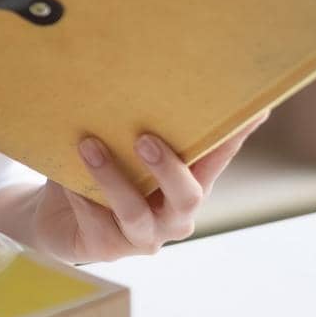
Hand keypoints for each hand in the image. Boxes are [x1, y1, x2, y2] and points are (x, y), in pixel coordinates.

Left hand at [27, 111, 267, 262]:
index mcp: (187, 184)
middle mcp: (173, 215)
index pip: (217, 157)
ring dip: (113, 178)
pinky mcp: (107, 248)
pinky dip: (80, 193)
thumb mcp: (120, 144)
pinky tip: (66, 178)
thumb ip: (138, 123)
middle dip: (168, 168)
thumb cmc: (99, 171)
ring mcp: (142, 236)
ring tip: (90, 146)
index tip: (258, 108)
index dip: (237, 136)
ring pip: (135, 212)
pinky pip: (95, 220)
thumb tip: (139, 68)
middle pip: (187, 197)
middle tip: (145, 138)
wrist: (57, 216)